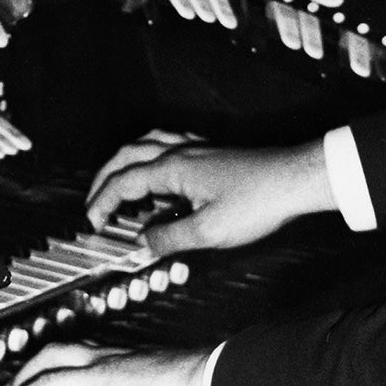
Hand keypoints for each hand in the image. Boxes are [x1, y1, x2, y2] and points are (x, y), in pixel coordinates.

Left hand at [0, 342, 212, 385]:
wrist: (216, 383)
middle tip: (17, 385)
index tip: (58, 381)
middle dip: (37, 365)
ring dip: (23, 380)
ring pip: (51, 360)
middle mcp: (121, 355)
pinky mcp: (101, 378)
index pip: (96, 357)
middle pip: (66, 350)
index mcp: (140, 361)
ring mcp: (109, 363)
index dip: (72, 366)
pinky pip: (49, 384)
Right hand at [86, 128, 334, 253]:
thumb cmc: (259, 201)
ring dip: (124, 163)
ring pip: (146, 144)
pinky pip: (169, 143)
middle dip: (103, 179)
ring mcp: (197, 149)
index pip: (122, 183)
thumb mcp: (209, 232)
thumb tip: (144, 243)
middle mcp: (180, 152)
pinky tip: (159, 170)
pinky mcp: (212, 153)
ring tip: (117, 183)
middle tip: (94, 204)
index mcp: (173, 169)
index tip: (91, 223)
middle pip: (126, 156)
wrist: (294, 180)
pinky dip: (151, 156)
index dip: (101, 204)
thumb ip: (170, 238)